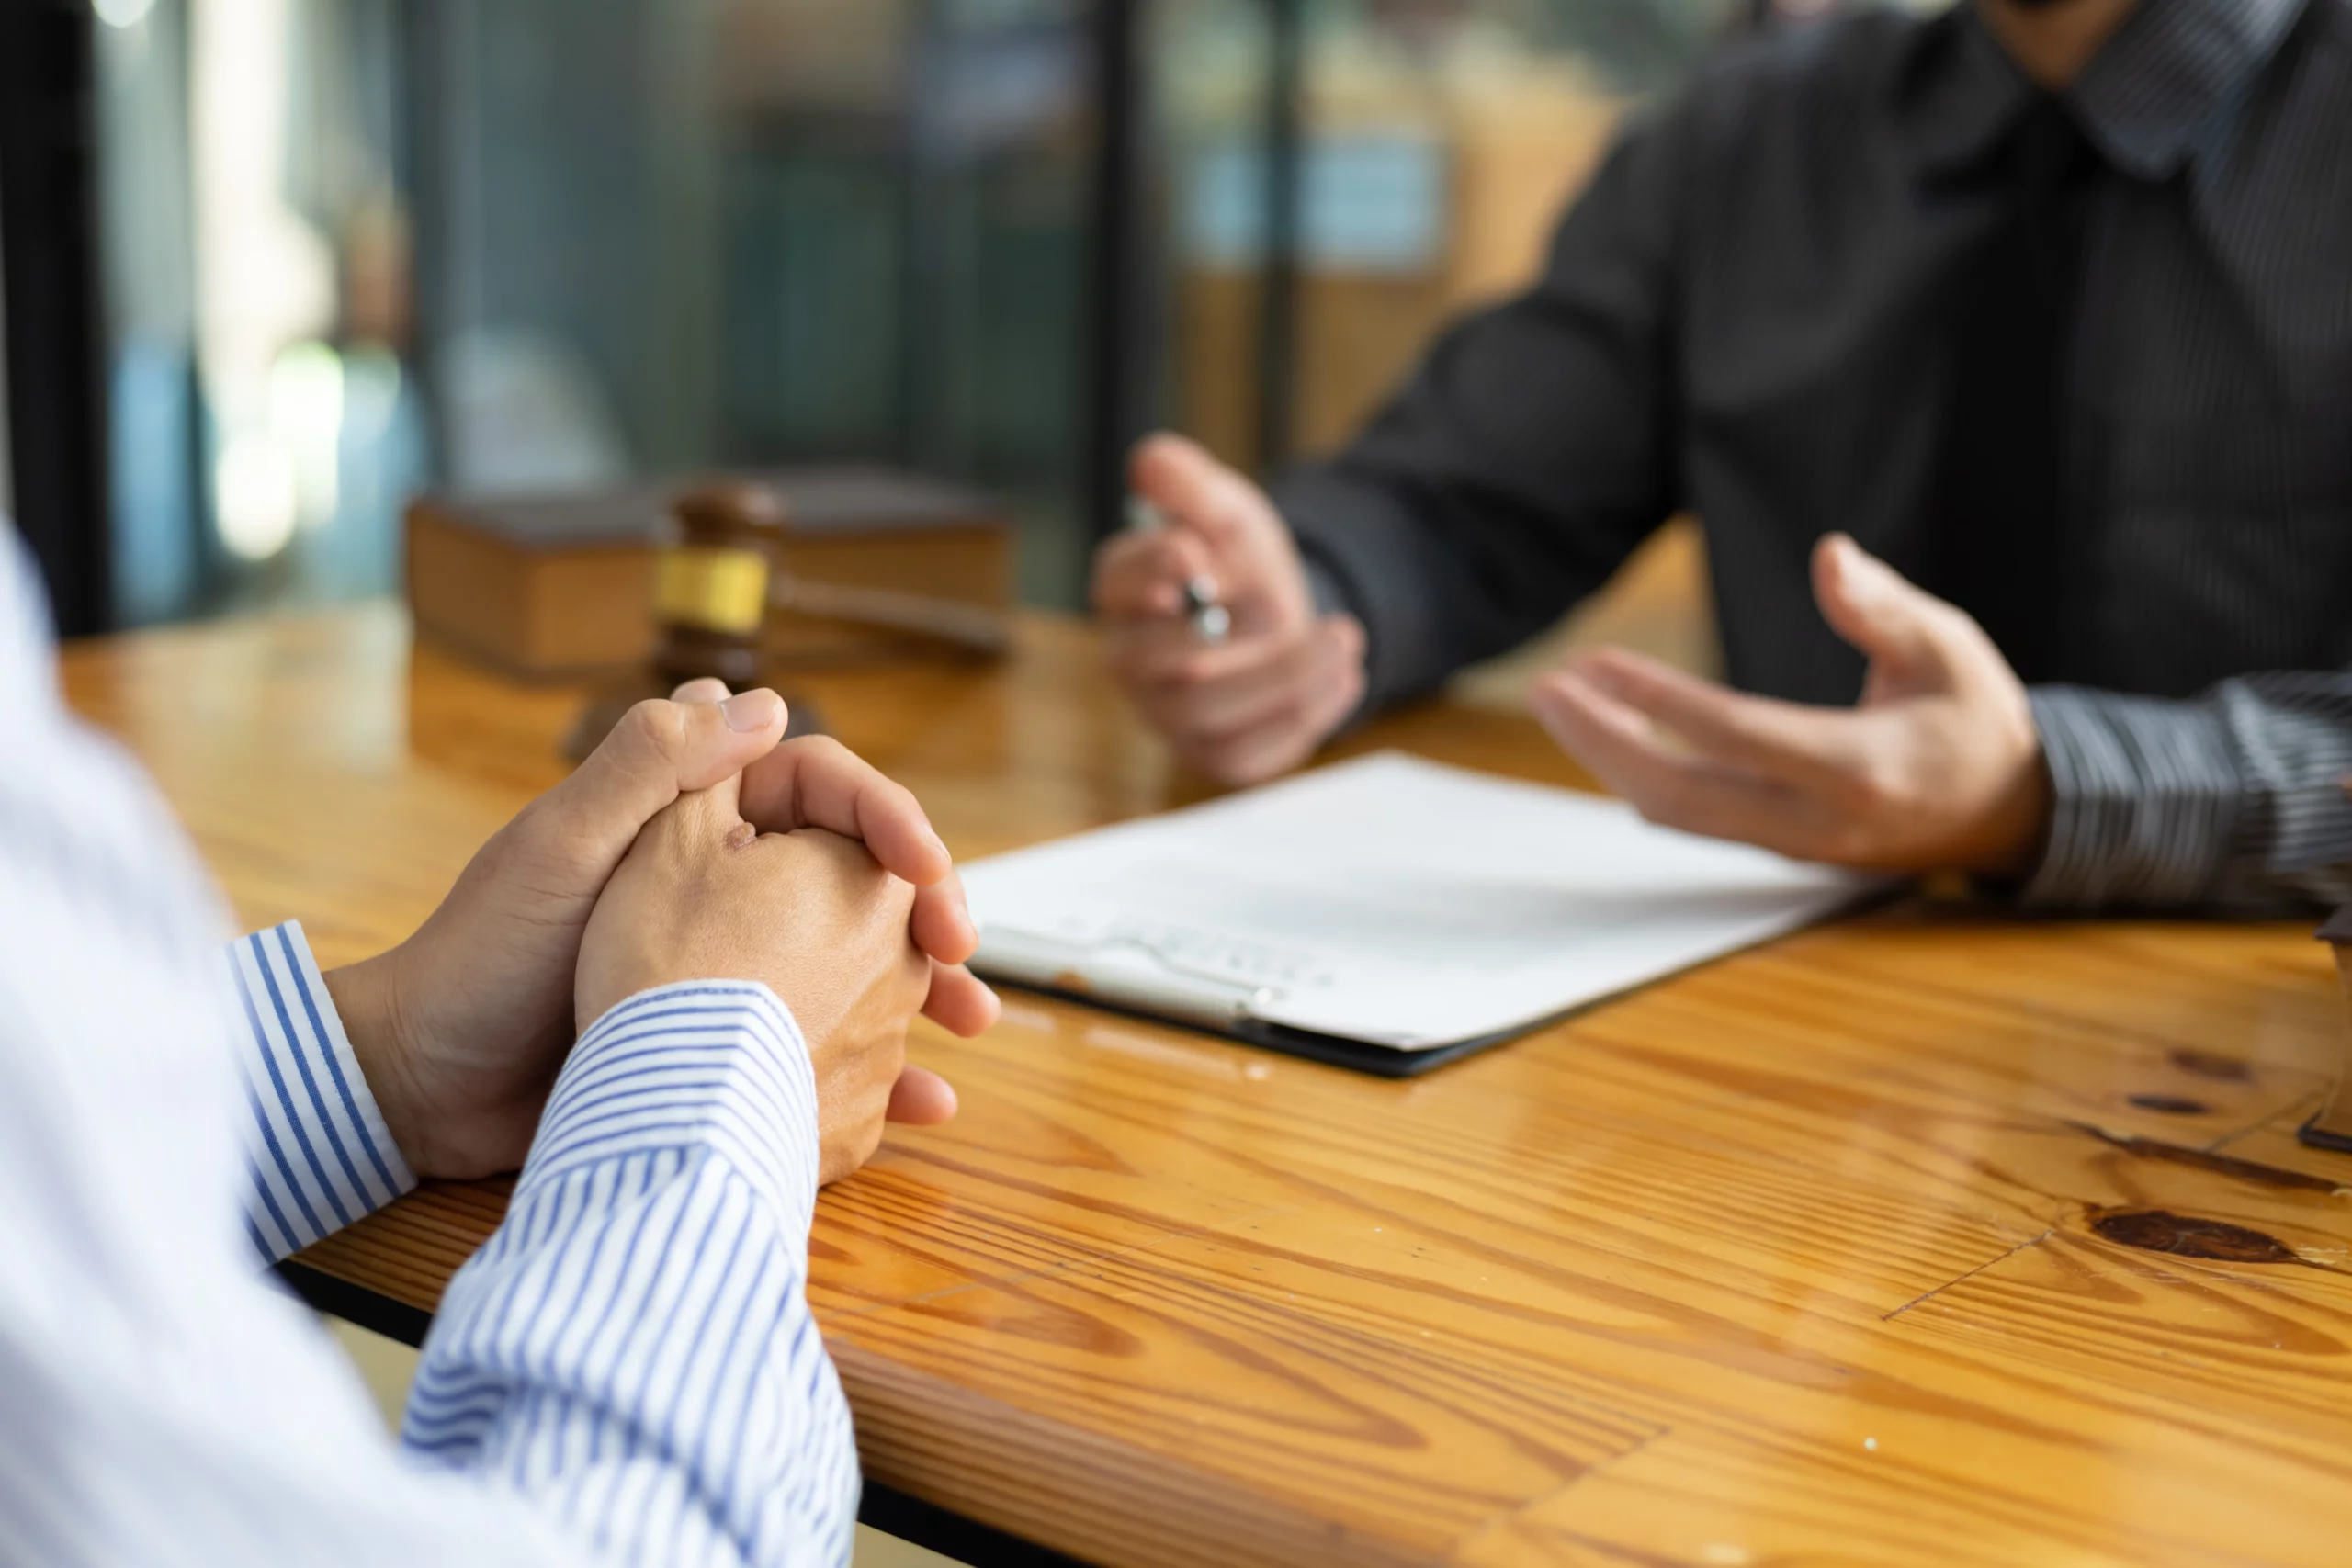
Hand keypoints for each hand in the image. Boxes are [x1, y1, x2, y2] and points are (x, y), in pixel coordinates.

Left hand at [328, 683, 994, 1178]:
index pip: (821, 790)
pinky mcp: (724, 1037)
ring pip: (858, 960)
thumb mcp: (561, 850)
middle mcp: (721, 880)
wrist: (424, 1085)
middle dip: (926, 911)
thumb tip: (759, 696)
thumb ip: (649, 767)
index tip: (933, 872)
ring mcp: (729, 962)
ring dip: (922, 991)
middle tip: (966, 957)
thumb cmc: (479, 957)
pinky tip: (923, 1102)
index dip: (890, 820)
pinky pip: (823, 1041)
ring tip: (973, 1029)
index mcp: (690, 816)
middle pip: (857, 876)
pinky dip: (876, 1068)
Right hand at [1092, 433, 1364, 784]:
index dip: (1152, 570)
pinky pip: (1246, 755)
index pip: (1116, 581)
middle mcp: (1133, 660)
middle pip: (1155, 660)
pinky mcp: (1213, 754)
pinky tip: (1344, 678)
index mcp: (1124, 591)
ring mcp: (1169, 714)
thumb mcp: (1225, 509)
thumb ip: (1190, 485)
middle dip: (1223, 634)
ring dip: (1282, 678)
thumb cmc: (1238, 563)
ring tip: (1343, 639)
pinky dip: (1302, 719)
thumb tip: (1149, 463)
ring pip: (1207, 713)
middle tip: (1279, 607)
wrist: (1281, 618)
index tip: (1199, 556)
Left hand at [1530, 533, 2050, 875]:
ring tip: (1558, 701)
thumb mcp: (1950, 646)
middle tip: (1547, 687)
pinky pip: (1692, 819)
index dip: (1657, 700)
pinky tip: (1605, 733)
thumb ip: (1883, 607)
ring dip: (1609, 759)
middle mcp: (1816, 821)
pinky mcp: (1778, 848)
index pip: (1735, 735)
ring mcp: (1792, 845)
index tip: (1597, 662)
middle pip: (1681, 793)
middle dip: (1602, 741)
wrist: (2008, 811)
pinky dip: (1640, 777)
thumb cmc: (1974, 714)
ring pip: (1676, 813)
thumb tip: (1828, 554)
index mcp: (1860, 769)